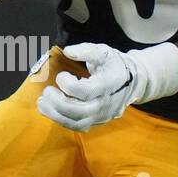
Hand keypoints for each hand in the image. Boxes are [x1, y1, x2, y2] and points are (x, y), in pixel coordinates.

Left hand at [37, 41, 177, 131]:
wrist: (135, 82)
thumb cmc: (115, 64)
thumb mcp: (103, 51)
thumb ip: (85, 50)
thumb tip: (67, 51)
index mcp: (108, 84)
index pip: (85, 91)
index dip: (67, 84)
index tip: (62, 75)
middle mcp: (106, 104)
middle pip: (78, 111)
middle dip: (57, 102)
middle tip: (46, 92)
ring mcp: (102, 115)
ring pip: (76, 123)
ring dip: (55, 115)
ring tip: (42, 103)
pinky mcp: (98, 122)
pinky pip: (78, 126)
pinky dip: (61, 120)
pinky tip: (51, 110)